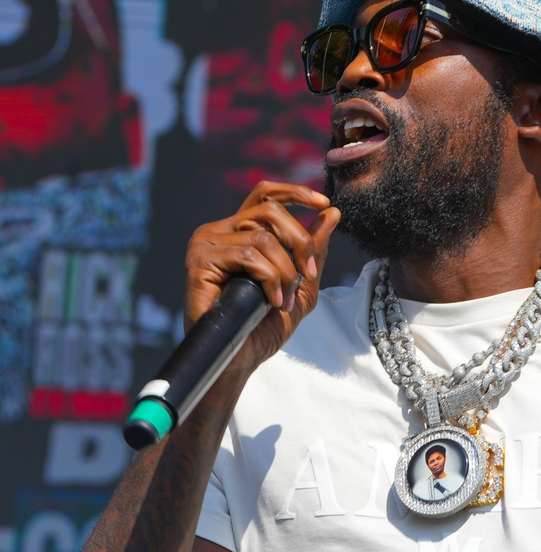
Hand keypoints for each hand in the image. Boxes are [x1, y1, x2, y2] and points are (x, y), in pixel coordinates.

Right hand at [185, 181, 340, 371]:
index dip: (296, 193)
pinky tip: (270, 301)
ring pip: (262, 236)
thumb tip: (332, 212)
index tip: (323, 203)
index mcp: (240, 231)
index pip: (265, 194)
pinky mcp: (199, 260)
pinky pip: (248, 254)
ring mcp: (206, 243)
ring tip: (283, 299)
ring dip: (285, 271)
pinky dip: (269, 279)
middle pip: (270, 210)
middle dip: (299, 241)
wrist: (240, 359)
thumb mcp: (300, 285)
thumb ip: (313, 250)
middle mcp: (220, 231)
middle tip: (308, 275)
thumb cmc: (263, 326)